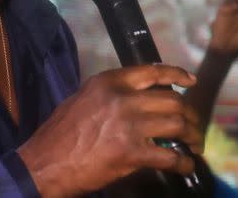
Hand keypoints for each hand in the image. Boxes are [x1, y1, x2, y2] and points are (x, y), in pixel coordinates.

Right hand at [18, 64, 200, 197]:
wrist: (45, 164)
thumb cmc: (60, 134)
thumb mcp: (83, 98)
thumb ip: (111, 93)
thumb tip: (139, 97)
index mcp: (109, 82)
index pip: (153, 72)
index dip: (177, 74)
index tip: (190, 81)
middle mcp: (122, 98)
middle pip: (172, 100)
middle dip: (189, 115)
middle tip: (192, 127)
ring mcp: (128, 125)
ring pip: (177, 125)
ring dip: (191, 136)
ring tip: (193, 146)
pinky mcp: (131, 153)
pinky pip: (170, 156)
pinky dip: (183, 163)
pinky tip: (185, 166)